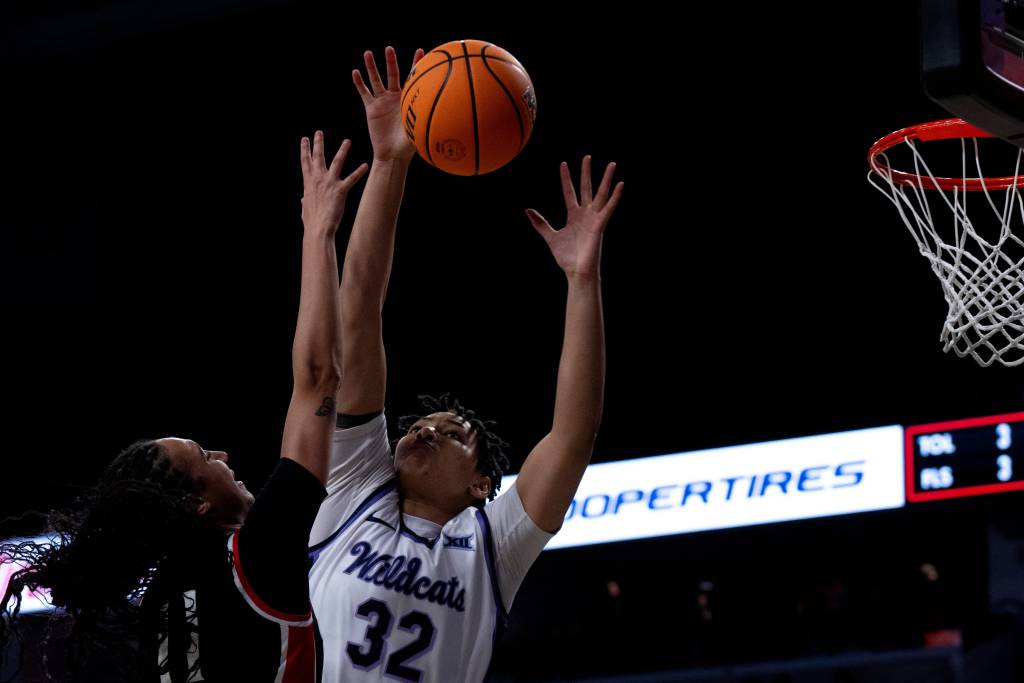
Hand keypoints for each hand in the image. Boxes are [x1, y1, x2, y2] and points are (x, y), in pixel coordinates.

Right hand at [300, 131, 367, 232]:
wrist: (318, 228)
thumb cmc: (311, 221)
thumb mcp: (305, 208)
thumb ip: (305, 201)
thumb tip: (303, 200)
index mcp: (308, 182)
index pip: (305, 162)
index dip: (305, 150)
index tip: (304, 139)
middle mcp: (318, 179)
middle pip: (318, 157)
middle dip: (318, 143)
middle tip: (319, 132)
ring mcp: (329, 183)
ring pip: (337, 162)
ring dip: (343, 150)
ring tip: (347, 141)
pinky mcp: (341, 190)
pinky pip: (352, 179)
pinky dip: (359, 172)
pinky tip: (365, 165)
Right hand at [353, 46, 424, 161]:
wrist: (393, 154)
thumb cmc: (409, 144)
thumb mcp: (418, 128)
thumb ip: (424, 119)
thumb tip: (443, 114)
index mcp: (408, 99)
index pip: (412, 78)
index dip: (416, 64)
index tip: (421, 51)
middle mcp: (394, 97)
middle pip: (392, 74)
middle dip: (390, 61)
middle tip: (389, 49)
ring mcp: (382, 101)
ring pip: (375, 80)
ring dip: (371, 67)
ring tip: (368, 53)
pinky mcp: (371, 108)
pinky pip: (364, 93)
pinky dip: (359, 83)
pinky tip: (355, 72)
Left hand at [525, 156, 623, 278]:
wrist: (576, 272)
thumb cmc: (566, 257)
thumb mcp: (550, 237)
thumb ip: (540, 223)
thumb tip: (527, 210)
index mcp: (573, 215)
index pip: (569, 192)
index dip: (566, 178)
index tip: (563, 163)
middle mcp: (585, 214)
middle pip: (586, 188)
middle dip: (586, 172)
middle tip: (587, 156)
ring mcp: (594, 219)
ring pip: (601, 194)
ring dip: (606, 179)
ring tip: (611, 164)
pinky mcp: (600, 226)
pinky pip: (609, 208)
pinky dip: (615, 197)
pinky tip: (620, 184)